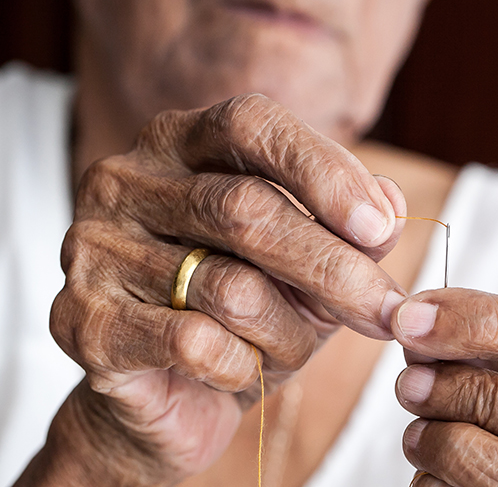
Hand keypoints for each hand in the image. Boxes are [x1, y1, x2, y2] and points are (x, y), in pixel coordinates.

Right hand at [38, 94, 407, 484]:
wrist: (167, 399)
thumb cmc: (245, 317)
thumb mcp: (312, 267)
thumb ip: (350, 230)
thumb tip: (390, 205)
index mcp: (180, 143)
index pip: (252, 125)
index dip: (324, 171)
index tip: (381, 228)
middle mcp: (127, 180)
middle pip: (248, 209)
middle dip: (334, 269)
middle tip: (389, 312)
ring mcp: (94, 246)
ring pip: (231, 288)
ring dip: (288, 333)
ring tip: (293, 350)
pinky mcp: (81, 318)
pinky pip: (194, 342)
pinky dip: (241, 366)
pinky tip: (238, 370)